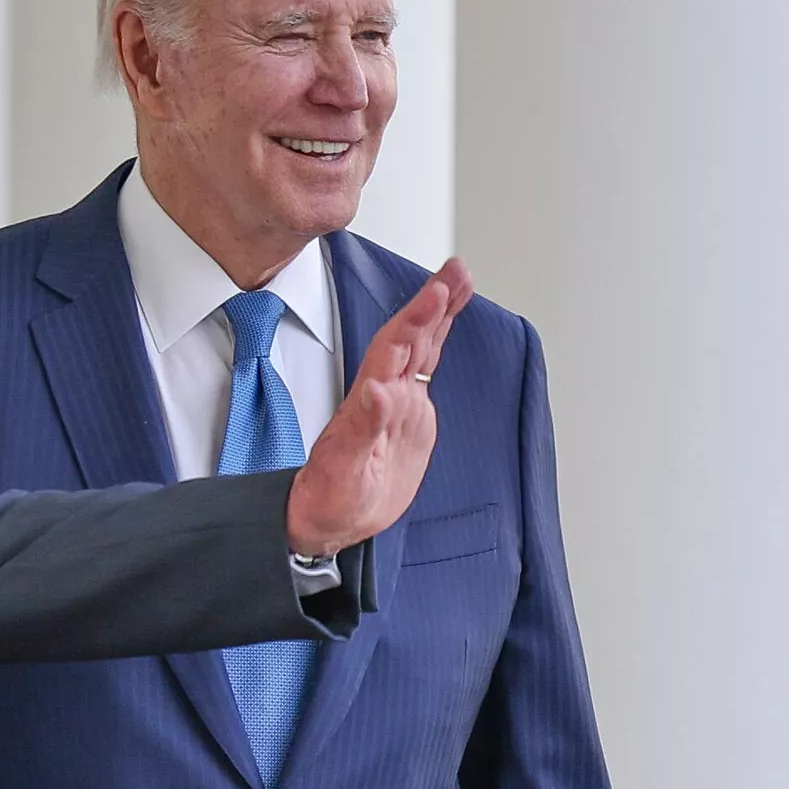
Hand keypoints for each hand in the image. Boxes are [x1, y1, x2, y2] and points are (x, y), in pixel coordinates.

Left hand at [287, 257, 474, 555]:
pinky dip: (438, 343)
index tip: (437, 291)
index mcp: (369, 402)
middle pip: (411, 337)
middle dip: (433, 301)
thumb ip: (361, 428)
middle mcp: (385, 394)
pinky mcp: (410, 419)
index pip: (395, 349)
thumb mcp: (344, 469)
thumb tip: (378, 390)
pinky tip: (446, 326)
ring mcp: (398, 404)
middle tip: (457, 268)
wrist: (328, 521)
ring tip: (459, 281)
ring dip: (438, 314)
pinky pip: (426, 371)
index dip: (416, 318)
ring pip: (421, 348)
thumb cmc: (328, 498)